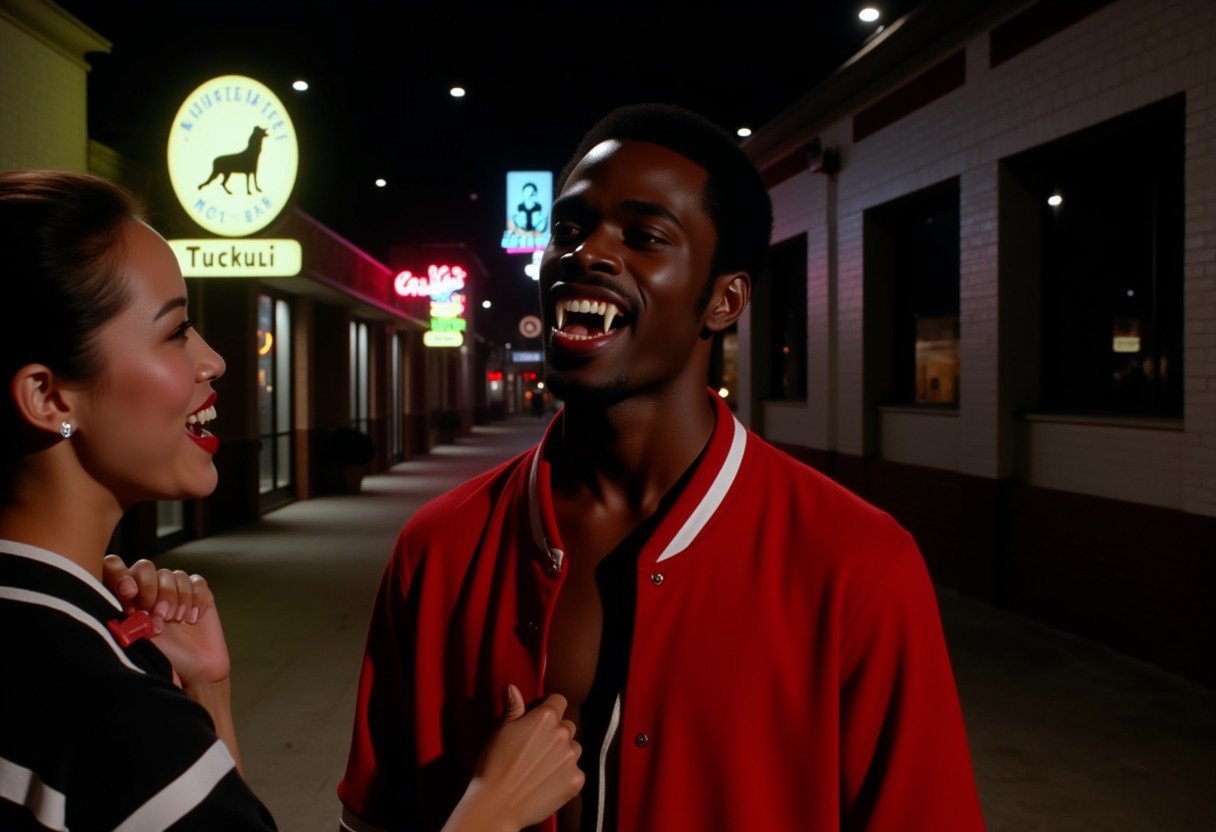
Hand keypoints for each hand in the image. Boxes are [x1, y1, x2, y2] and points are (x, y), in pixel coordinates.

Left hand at [101, 556, 230, 688]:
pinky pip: (196, 582)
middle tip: (159, 614)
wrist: (197, 672)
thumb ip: (128, 616)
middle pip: (145, 567)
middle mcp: (149, 590)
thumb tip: (125, 594)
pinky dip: (196, 599)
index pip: (114, 568)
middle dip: (153, 589)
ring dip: (176, 598)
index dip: (120, 573)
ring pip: (173, 575)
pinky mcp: (199, 594)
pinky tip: (193, 618)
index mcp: (126, 599)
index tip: (129, 592)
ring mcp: (175, 591)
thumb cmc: (162, 659)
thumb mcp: (137, 639)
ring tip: (177, 621)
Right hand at [448, 686, 583, 831]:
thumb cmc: (494, 765)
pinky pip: (576, 772)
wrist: (497, 805)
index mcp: (545, 717)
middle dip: (556, 733)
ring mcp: (571, 758)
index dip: (550, 707)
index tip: (541, 720)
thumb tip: (513, 688)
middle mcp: (562, 734)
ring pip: (574, 749)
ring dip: (563, 754)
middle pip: (567, 726)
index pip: (559, 701)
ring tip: (541, 767)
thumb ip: (513, 708)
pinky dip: (565, 776)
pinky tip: (547, 782)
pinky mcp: (576, 780)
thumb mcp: (501, 731)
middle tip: (537, 748)